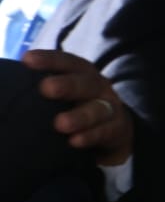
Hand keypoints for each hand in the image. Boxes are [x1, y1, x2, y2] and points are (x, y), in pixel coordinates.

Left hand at [22, 49, 133, 165]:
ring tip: (60, 124)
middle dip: (67, 85)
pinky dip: (90, 136)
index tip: (27, 60)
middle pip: (84, 83)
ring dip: (80, 116)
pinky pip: (104, 132)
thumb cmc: (76, 106)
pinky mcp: (116, 129)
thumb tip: (7, 84)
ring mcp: (109, 108)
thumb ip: (41, 90)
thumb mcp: (64, 92)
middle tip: (47, 88)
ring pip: (97, 109)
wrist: (113, 128)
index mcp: (82, 73)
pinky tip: (75, 141)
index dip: (49, 60)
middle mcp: (98, 87)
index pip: (67, 62)